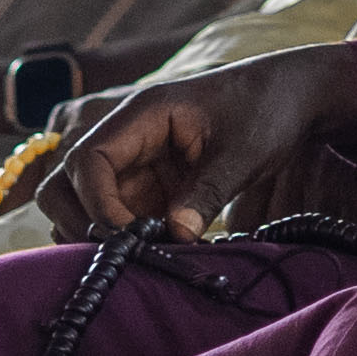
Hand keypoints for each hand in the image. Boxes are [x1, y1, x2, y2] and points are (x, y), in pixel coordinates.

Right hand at [49, 49, 356, 235]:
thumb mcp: (245, 152)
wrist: (291, 97)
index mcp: (142, 113)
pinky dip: (123, 242)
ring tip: (144, 258)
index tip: (129, 237)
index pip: (88, 159)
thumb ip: (208, 191)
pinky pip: (114, 219)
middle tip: (126, 254)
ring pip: (82, 206)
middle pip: (65, 182)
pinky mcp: (146, 188)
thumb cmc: (268, 110)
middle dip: (82, 222)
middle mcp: (126, 138)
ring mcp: (133, 164)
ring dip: (100, 236)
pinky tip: (156, 256)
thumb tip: (176, 236)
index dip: (97, 203)